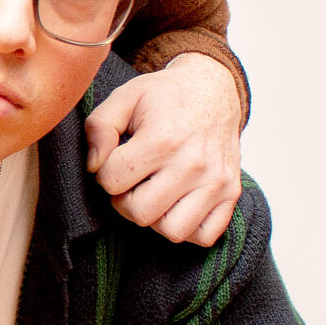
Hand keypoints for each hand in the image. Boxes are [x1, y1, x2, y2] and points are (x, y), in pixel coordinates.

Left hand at [83, 52, 244, 244]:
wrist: (213, 89)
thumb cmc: (165, 96)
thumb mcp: (125, 97)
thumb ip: (99, 127)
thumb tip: (94, 165)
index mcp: (162, 138)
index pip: (111, 181)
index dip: (104, 173)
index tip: (115, 160)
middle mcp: (193, 164)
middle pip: (139, 213)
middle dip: (124, 201)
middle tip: (129, 182)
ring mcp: (216, 181)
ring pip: (173, 231)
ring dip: (155, 218)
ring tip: (153, 194)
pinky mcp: (231, 192)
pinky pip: (204, 235)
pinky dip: (187, 228)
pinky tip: (176, 205)